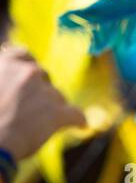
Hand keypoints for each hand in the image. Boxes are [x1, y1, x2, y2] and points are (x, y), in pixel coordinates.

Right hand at [0, 46, 86, 162]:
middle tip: (27, 109)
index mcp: (6, 63)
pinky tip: (81, 126)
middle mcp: (28, 72)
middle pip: (43, 77)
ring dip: (50, 108)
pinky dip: (78, 120)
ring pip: (57, 97)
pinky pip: (76, 115)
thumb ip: (1, 78)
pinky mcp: (58, 113)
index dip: (25, 67)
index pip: (22, 54)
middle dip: (38, 91)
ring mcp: (45, 91)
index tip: (25, 78)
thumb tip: (11, 93)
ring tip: (35, 127)